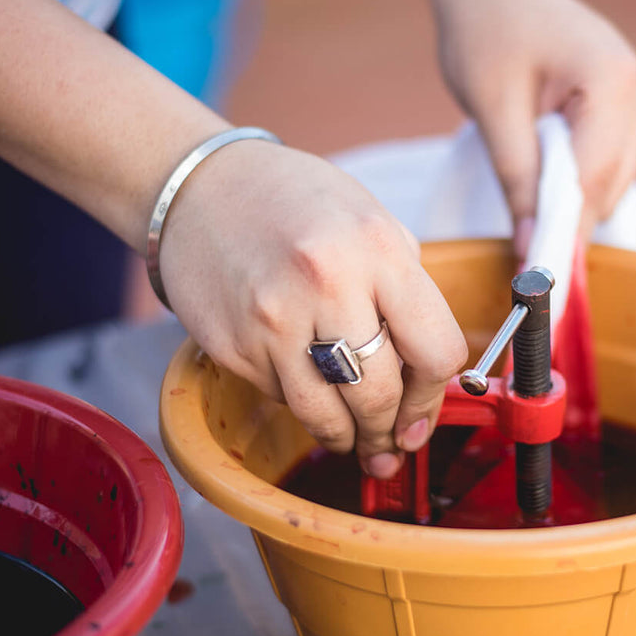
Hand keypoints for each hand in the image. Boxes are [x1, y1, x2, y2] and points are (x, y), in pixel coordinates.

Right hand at [156, 140, 467, 475]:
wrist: (200, 188)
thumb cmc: (299, 204)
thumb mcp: (374, 224)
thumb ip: (408, 293)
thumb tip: (429, 376)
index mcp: (377, 249)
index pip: (436, 350)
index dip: (434, 397)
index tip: (424, 416)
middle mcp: (327, 284)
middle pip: (380, 396)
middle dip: (389, 433)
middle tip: (390, 446)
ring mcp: (273, 320)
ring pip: (327, 415)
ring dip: (348, 438)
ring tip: (356, 440)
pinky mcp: (232, 346)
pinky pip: (282, 398)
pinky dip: (300, 401)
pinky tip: (303, 382)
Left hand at [426, 0, 635, 255]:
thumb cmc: (484, 27)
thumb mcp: (491, 108)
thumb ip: (517, 177)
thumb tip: (530, 245)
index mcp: (613, 80)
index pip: (593, 177)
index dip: (563, 230)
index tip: (534, 274)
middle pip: (609, 185)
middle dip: (566, 219)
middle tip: (520, 245)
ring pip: (610, 181)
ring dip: (569, 200)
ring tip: (523, 189)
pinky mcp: (625, 107)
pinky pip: (606, 165)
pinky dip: (574, 181)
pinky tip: (540, 169)